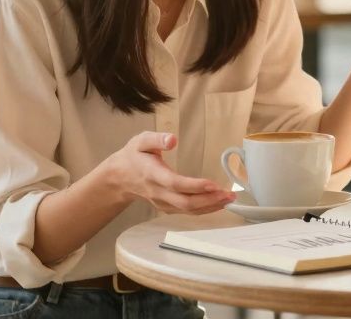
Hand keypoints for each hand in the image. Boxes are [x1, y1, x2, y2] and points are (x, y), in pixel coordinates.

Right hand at [103, 132, 234, 213]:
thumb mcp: (141, 141)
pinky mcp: (167, 207)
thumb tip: (173, 140)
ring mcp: (162, 202)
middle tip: (229, 194)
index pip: (175, 183)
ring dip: (210, 206)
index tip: (213, 184)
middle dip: (208, 200)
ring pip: (187, 210)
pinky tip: (218, 204)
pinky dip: (204, 210)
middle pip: (184, 202)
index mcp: (152, 174)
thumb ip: (157, 139)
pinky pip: (187, 212)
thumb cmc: (133, 156)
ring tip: (229, 199)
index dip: (194, 186)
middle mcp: (158, 192)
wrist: (120, 177)